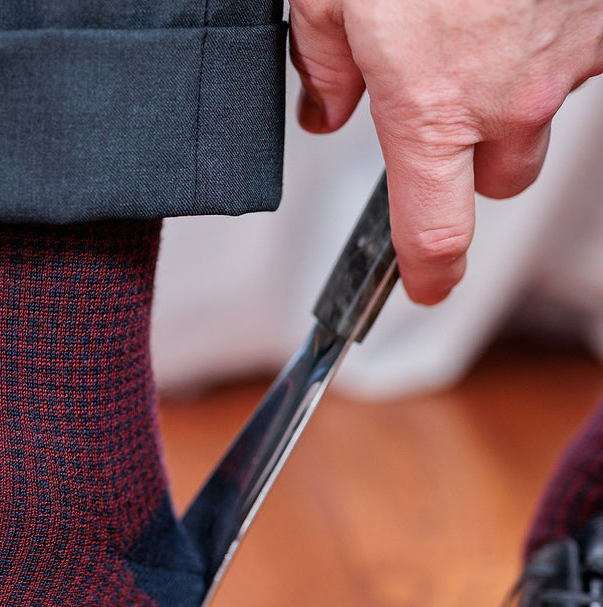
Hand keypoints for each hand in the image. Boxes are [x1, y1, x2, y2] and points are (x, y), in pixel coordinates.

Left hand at [290, 0, 602, 303]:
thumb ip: (323, 64)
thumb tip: (325, 110)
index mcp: (433, 109)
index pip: (436, 233)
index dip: (430, 272)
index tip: (427, 284)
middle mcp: (512, 99)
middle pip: (500, 175)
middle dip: (473, 154)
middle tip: (445, 99)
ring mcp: (572, 56)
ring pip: (544, 112)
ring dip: (517, 89)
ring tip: (482, 24)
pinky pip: (581, 51)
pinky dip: (552, 34)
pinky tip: (520, 0)